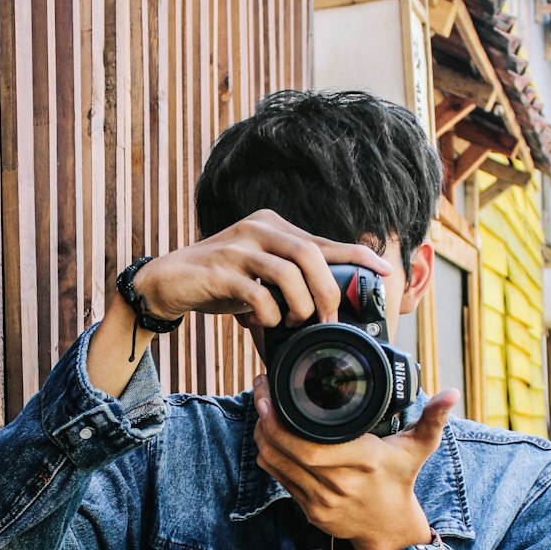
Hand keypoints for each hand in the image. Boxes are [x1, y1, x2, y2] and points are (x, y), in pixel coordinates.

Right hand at [132, 210, 393, 325]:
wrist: (167, 283)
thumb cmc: (220, 284)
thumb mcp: (259, 276)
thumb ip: (289, 282)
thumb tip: (328, 306)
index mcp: (274, 225)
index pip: (324, 240)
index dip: (357, 255)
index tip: (384, 271)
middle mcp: (259, 227)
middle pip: (312, 254)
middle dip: (328, 292)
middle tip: (329, 320)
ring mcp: (239, 245)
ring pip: (289, 272)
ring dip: (300, 305)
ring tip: (294, 323)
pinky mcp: (220, 268)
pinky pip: (258, 294)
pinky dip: (269, 315)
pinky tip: (264, 324)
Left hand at [252, 376, 459, 549]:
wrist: (390, 530)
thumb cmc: (399, 482)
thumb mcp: (418, 448)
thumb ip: (432, 418)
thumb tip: (452, 394)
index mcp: (363, 461)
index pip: (310, 446)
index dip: (282, 422)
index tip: (273, 394)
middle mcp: (339, 483)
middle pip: (285, 452)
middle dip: (265, 422)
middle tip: (260, 394)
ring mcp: (320, 500)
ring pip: (275, 465)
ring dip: (262, 438)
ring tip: (261, 411)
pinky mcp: (308, 510)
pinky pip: (278, 479)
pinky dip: (269, 456)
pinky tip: (267, 437)